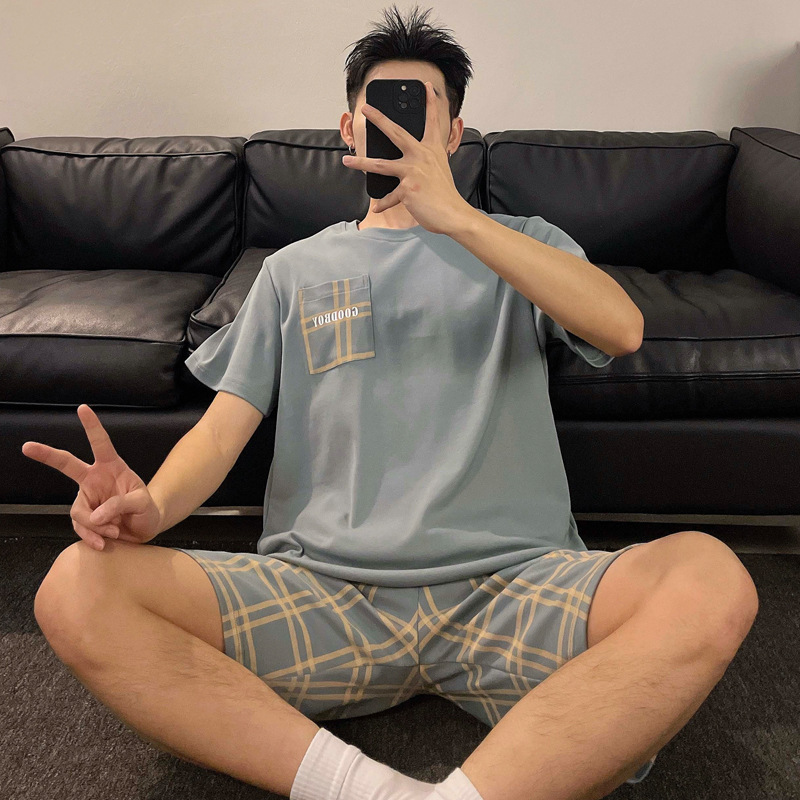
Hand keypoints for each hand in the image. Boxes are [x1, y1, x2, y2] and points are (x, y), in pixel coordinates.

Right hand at [21, 404, 162, 549]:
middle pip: (67, 464)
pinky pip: (81, 528)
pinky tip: (104, 543)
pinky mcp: (84, 518)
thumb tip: (95, 517)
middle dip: (47, 455)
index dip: (91, 426)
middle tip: (27, 446)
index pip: (100, 443)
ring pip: (79, 511)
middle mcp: (94, 479)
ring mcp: (87, 498)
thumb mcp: (142, 503)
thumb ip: (121, 505)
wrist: (144, 528)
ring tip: (115, 530)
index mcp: (112, 466)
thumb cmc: (146, 509)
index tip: (82, 408)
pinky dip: (92, 537)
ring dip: (97, 525)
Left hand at [341, 80, 469, 235]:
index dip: (430, 103)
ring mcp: (413, 171)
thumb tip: (413, 157)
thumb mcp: (440, 170)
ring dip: (361, 162)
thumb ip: (427, 160)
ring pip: (380, 164)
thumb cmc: (445, 195)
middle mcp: (421, 156)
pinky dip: (383, 203)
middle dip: (379, 119)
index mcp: (432, 150)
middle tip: (365, 109)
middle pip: (396, 132)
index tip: (427, 87)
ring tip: (347, 161)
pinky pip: (390, 196)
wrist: (452, 213)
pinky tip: (377, 208)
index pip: (432, 122)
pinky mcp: (408, 188)